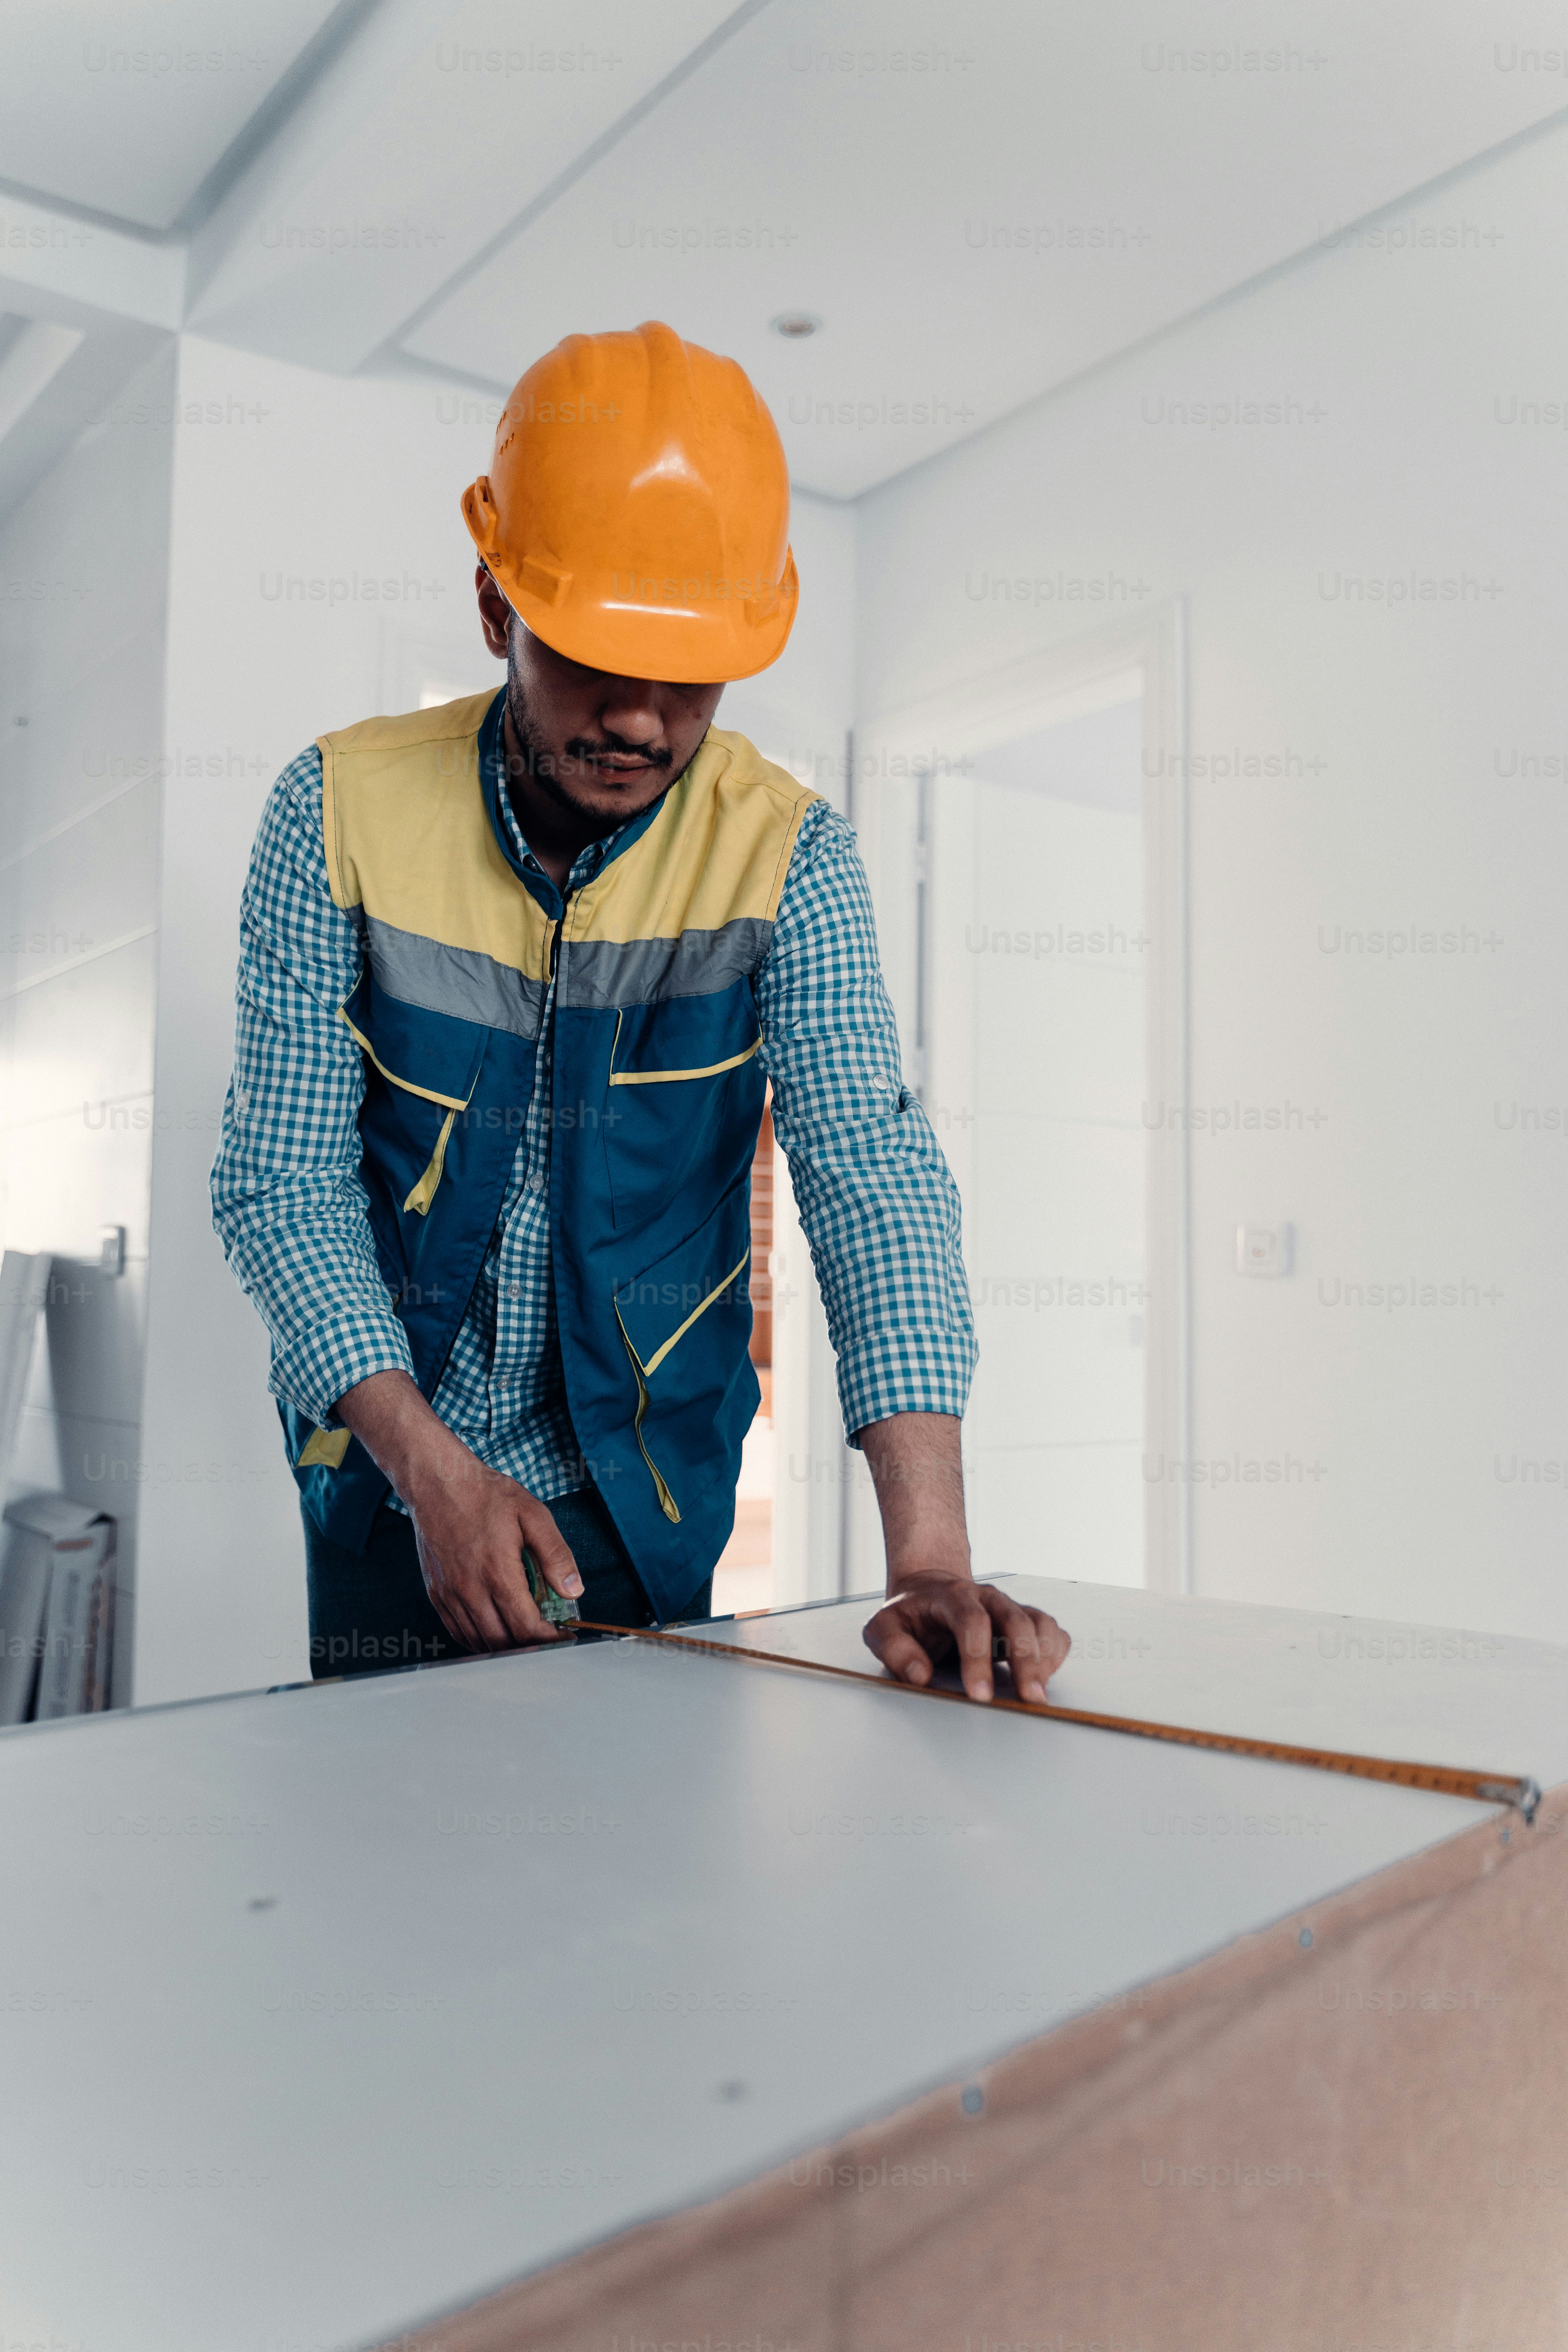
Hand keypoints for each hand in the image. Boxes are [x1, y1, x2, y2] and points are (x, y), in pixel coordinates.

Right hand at [336, 1369, 582, 1652]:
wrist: (437, 1483)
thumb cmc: (485, 1495)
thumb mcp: (533, 1514)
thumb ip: (555, 1554)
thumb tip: (574, 1590)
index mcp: (498, 1572)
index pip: (526, 1627)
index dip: (550, 1640)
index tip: (564, 1638)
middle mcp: (470, 1589)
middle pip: (504, 1642)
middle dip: (530, 1647)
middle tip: (549, 1639)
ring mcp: (450, 1594)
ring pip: (479, 1642)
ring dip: (506, 1647)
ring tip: (525, 1637)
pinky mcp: (437, 1593)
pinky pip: (458, 1631)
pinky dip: (479, 1640)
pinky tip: (495, 1630)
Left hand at [862, 1571, 1070, 1704]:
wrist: (928, 1590)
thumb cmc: (909, 1615)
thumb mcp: (884, 1628)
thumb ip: (894, 1649)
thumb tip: (921, 1676)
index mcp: (952, 1596)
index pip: (971, 1621)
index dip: (977, 1658)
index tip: (980, 1695)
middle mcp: (987, 1597)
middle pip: (1016, 1620)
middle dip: (1026, 1661)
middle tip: (1029, 1699)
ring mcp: (1009, 1607)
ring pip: (1040, 1623)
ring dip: (1044, 1658)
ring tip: (1036, 1693)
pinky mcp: (1025, 1619)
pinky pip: (1052, 1631)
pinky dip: (1055, 1654)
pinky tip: (1044, 1676)